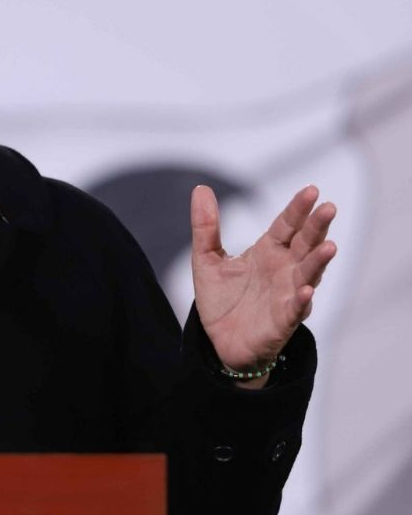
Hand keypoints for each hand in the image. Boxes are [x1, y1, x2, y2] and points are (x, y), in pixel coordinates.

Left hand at [191, 185, 336, 381]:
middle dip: (317, 227)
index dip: (298, 209)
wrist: (219, 341)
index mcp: (268, 251)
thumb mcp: (206, 259)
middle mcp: (284, 269)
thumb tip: (200, 188)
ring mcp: (287, 294)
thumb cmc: (221, 298)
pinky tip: (306, 291)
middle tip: (329, 208)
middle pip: (305, 244)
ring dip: (319, 262)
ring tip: (329, 246)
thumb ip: (205, 226)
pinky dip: (302, 300)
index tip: (311, 190)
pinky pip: (296, 309)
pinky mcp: (283, 320)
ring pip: (308, 274)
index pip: (287, 225)